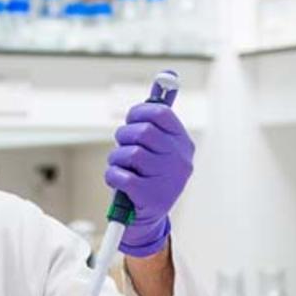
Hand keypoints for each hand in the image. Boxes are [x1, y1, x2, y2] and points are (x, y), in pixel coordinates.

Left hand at [106, 100, 193, 256]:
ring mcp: (167, 180)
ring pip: (130, 153)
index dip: (140, 112)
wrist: (146, 219)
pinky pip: (121, 175)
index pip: (161, 114)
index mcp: (183, 144)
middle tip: (122, 145)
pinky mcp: (150, 197)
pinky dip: (113, 176)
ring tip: (120, 166)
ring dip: (116, 158)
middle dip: (124, 136)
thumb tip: (166, 75)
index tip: (132, 119)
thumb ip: (159, 116)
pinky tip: (118, 181)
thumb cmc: (149, 176)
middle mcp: (179, 161)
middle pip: (143, 132)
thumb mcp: (159, 147)